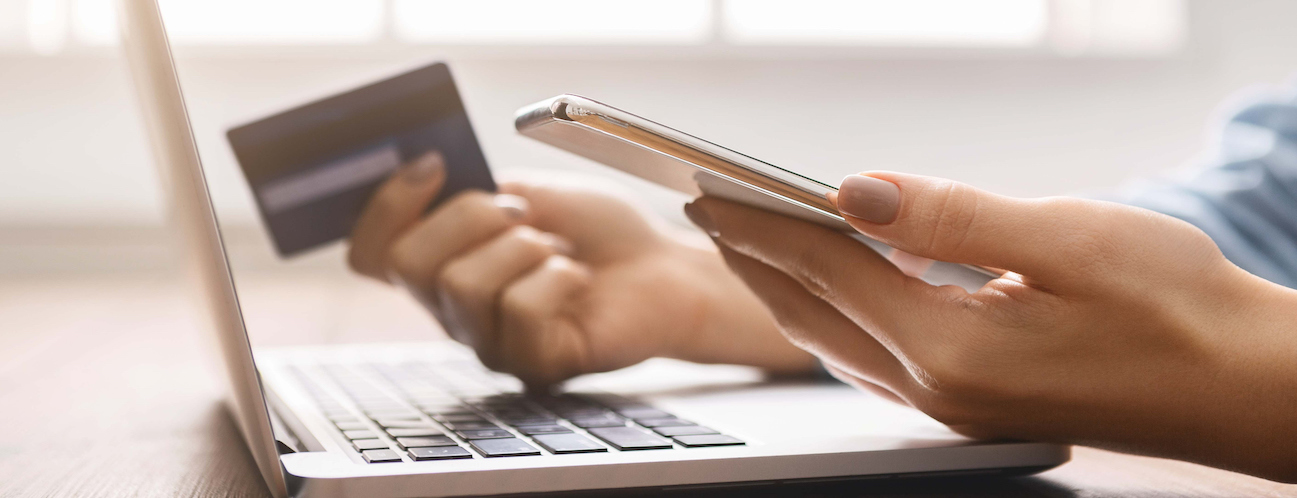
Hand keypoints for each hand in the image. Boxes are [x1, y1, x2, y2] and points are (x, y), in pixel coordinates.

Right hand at [347, 152, 814, 386]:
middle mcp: (454, 312)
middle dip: (469, 218)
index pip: (369, 253)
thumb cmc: (600, 233)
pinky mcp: (532, 365)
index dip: (385, 206)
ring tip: (558, 251)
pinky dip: (558, 278)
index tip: (433, 165)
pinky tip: (578, 280)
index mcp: (442, 266)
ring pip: (462, 286)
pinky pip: (520, 311)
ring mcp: (490, 343)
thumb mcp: (529, 192)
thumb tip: (424, 172)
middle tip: (522, 214)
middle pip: (410, 265)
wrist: (663, 268)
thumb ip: (473, 191)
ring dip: (522, 248)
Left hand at [685, 171, 1296, 481]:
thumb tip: (854, 189)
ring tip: (750, 242)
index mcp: (952, 348)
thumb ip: (953, 216)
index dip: (761, 222)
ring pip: (837, 339)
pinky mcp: (972, 407)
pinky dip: (834, 316)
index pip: (827, 268)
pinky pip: (873, 359)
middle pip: (814, 309)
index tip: (707, 187)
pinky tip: (829, 295)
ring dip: (787, 287)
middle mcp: (938, 389)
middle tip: (704, 208)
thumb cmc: (1179, 309)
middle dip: (754, 255)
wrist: (1246, 388)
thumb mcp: (1071, 240)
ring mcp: (952, 408)